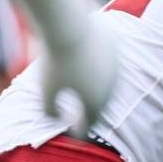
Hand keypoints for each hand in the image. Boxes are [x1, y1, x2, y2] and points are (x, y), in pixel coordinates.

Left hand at [43, 12, 117, 131]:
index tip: (73, 132)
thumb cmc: (55, 63)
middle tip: (80, 108)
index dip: (80, 131)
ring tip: (84, 81)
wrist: (69, 29)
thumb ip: (51, 111)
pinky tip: (88, 58)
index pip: (90, 125)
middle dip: (91, 107)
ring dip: (97, 83)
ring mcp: (116, 68)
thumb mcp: (46, 91)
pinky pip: (109, 60)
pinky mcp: (115, 49)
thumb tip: (57, 119)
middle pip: (101, 102)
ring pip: (108, 80)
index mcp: (96, 102)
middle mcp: (112, 88)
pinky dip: (100, 63)